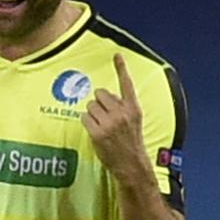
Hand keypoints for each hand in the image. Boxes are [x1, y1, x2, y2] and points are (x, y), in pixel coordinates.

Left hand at [83, 54, 153, 183]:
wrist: (131, 164)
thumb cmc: (131, 141)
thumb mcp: (134, 120)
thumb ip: (123, 106)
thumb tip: (106, 96)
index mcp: (133, 108)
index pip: (126, 84)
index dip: (121, 68)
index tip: (117, 54)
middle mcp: (122, 113)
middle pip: (100, 93)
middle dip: (99, 102)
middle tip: (104, 116)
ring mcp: (109, 123)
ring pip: (90, 105)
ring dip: (92, 113)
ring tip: (101, 125)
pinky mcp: (97, 133)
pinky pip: (84, 117)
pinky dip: (87, 122)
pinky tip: (95, 131)